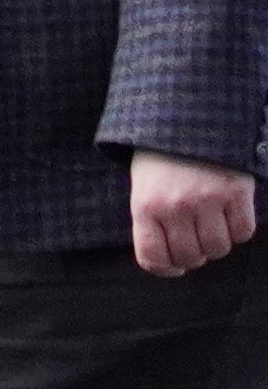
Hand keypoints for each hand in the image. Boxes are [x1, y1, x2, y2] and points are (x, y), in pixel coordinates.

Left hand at [128, 152, 255, 277]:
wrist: (188, 119)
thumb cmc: (162, 161)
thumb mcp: (144, 189)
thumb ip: (154, 223)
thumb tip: (172, 262)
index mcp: (145, 207)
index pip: (152, 259)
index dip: (166, 269)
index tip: (174, 265)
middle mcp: (174, 207)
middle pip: (190, 257)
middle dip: (195, 256)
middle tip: (196, 240)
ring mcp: (206, 199)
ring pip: (218, 249)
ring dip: (217, 244)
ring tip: (212, 225)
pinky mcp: (235, 191)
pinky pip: (243, 232)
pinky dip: (240, 230)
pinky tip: (231, 215)